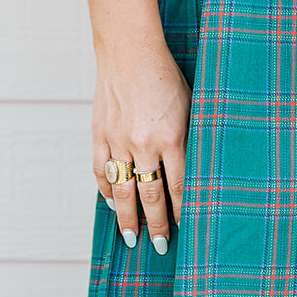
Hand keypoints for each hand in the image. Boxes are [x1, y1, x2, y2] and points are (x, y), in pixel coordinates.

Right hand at [92, 37, 191, 254]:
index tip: (185, 229)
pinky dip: (106, 191)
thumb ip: (190, 137)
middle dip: (156, 224)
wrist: (130, 50)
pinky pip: (101, 171)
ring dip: (127, 217)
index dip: (182, 212)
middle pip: (150, 196)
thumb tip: (196, 169)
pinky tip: (113, 204)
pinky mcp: (100, 133)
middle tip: (160, 246)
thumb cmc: (166, 74)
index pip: (179, 187)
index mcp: (172, 137)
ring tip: (132, 237)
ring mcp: (118, 140)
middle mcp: (144, 143)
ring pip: (123, 190)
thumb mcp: (190, 104)